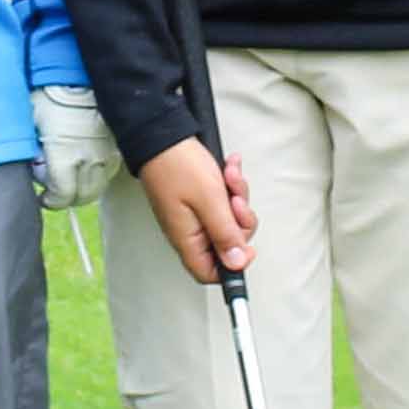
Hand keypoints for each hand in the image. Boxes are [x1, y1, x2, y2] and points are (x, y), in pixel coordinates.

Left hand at [31, 83, 121, 213]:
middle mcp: (89, 159)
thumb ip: (29, 150)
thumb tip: (31, 166)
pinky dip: (97, 174)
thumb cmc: (48, 93)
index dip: (50, 200)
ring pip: (98, 186)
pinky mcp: (116, 144)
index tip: (43, 196)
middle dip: (66, 197)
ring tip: (70, 176)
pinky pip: (109, 170)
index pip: (61, 196)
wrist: (76, 70)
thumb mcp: (28, 122)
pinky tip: (86, 165)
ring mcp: (106, 152)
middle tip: (54, 187)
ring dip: (83, 188)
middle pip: (81, 196)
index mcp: (65, 156)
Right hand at [133, 136, 254, 282]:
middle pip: (227, 243)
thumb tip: (236, 263)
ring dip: (237, 196)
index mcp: (188, 239)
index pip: (210, 273)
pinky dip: (231, 185)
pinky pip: (224, 201)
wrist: (162, 135)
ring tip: (230, 177)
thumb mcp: (210, 200)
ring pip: (230, 219)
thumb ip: (225, 233)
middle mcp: (190, 231)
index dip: (232, 265)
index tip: (246, 245)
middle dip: (240, 220)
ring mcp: (195, 214)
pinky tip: (228, 169)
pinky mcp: (199, 199)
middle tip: (235, 200)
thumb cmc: (177, 165)